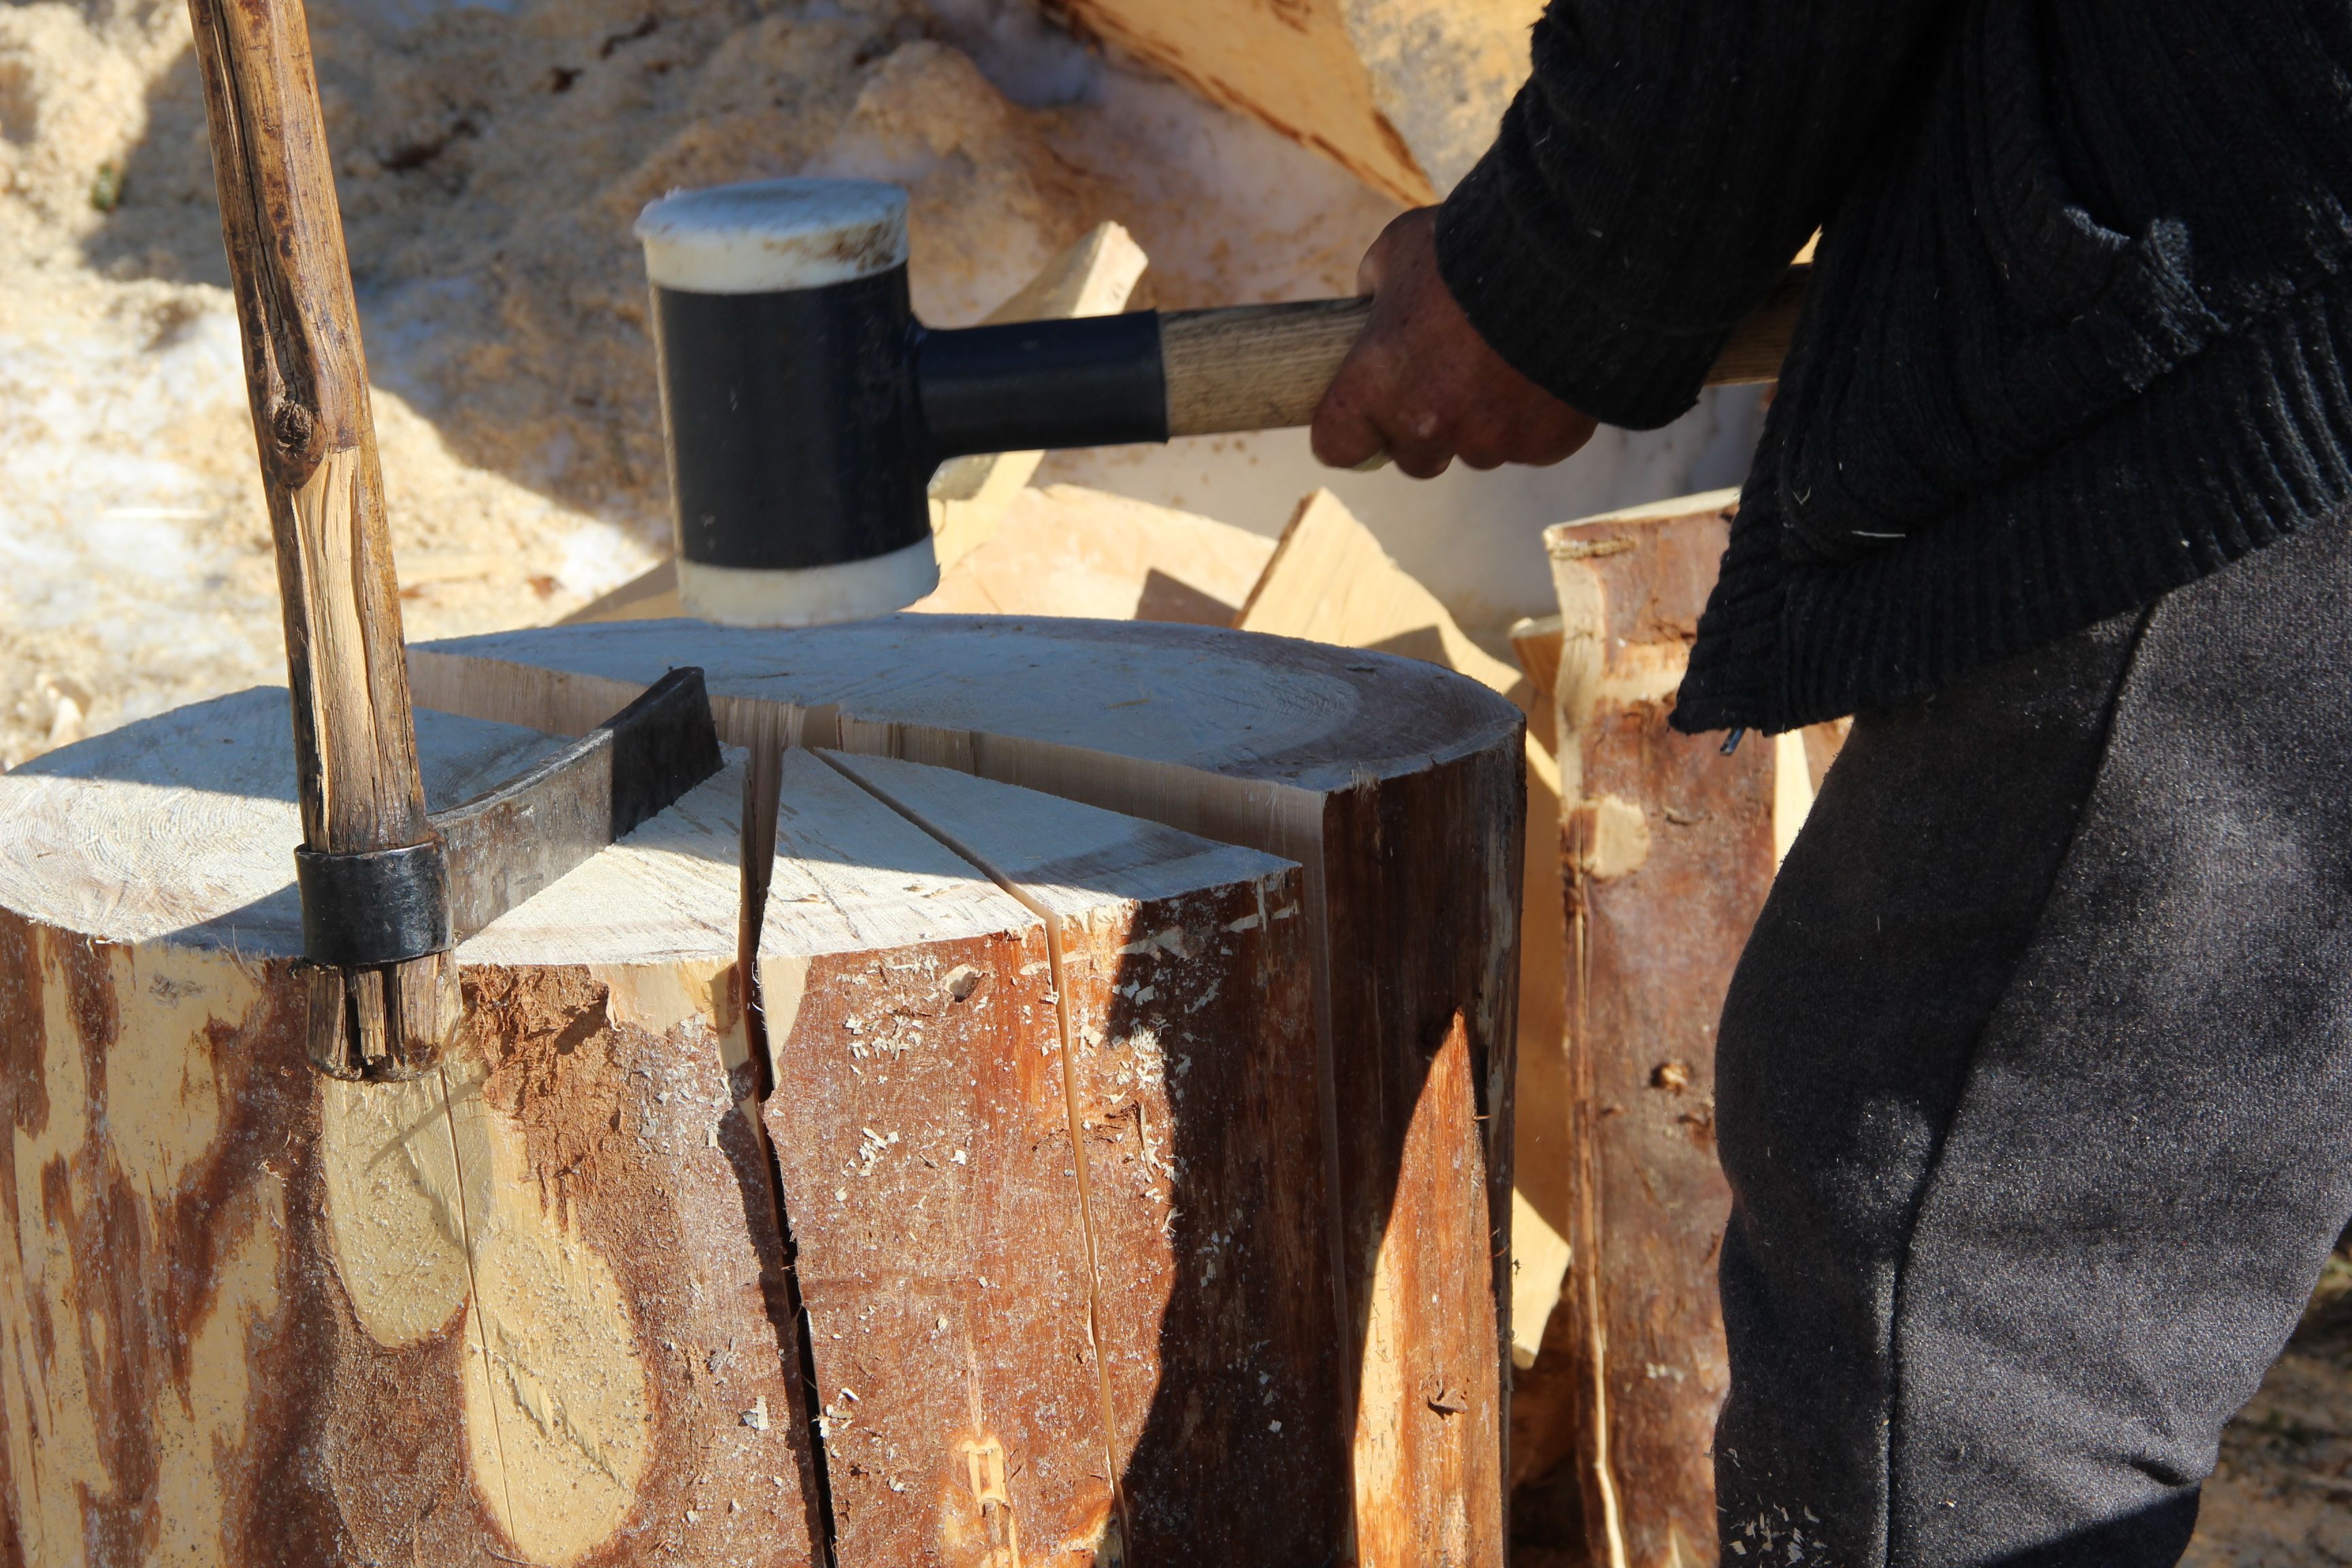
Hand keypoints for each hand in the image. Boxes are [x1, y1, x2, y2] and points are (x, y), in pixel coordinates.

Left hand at [1311, 208, 1597, 478]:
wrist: (1568, 255)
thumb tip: (1372, 309)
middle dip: (1425, 426)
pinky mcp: (1543, 444)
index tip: (1361, 416)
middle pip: (1413, 457)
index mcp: (1375, 384)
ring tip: (1504, 363)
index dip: (1347, 431)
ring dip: (1481, 420)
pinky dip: (1534, 417)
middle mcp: (1426, 425)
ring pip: (1475, 450)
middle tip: (1447, 377)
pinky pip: (1530, 444)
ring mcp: (1488, 440)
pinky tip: (1543, 370)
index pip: (1335, 445)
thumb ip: (1376, 290)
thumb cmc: (1470, 245)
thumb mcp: (1400, 248)